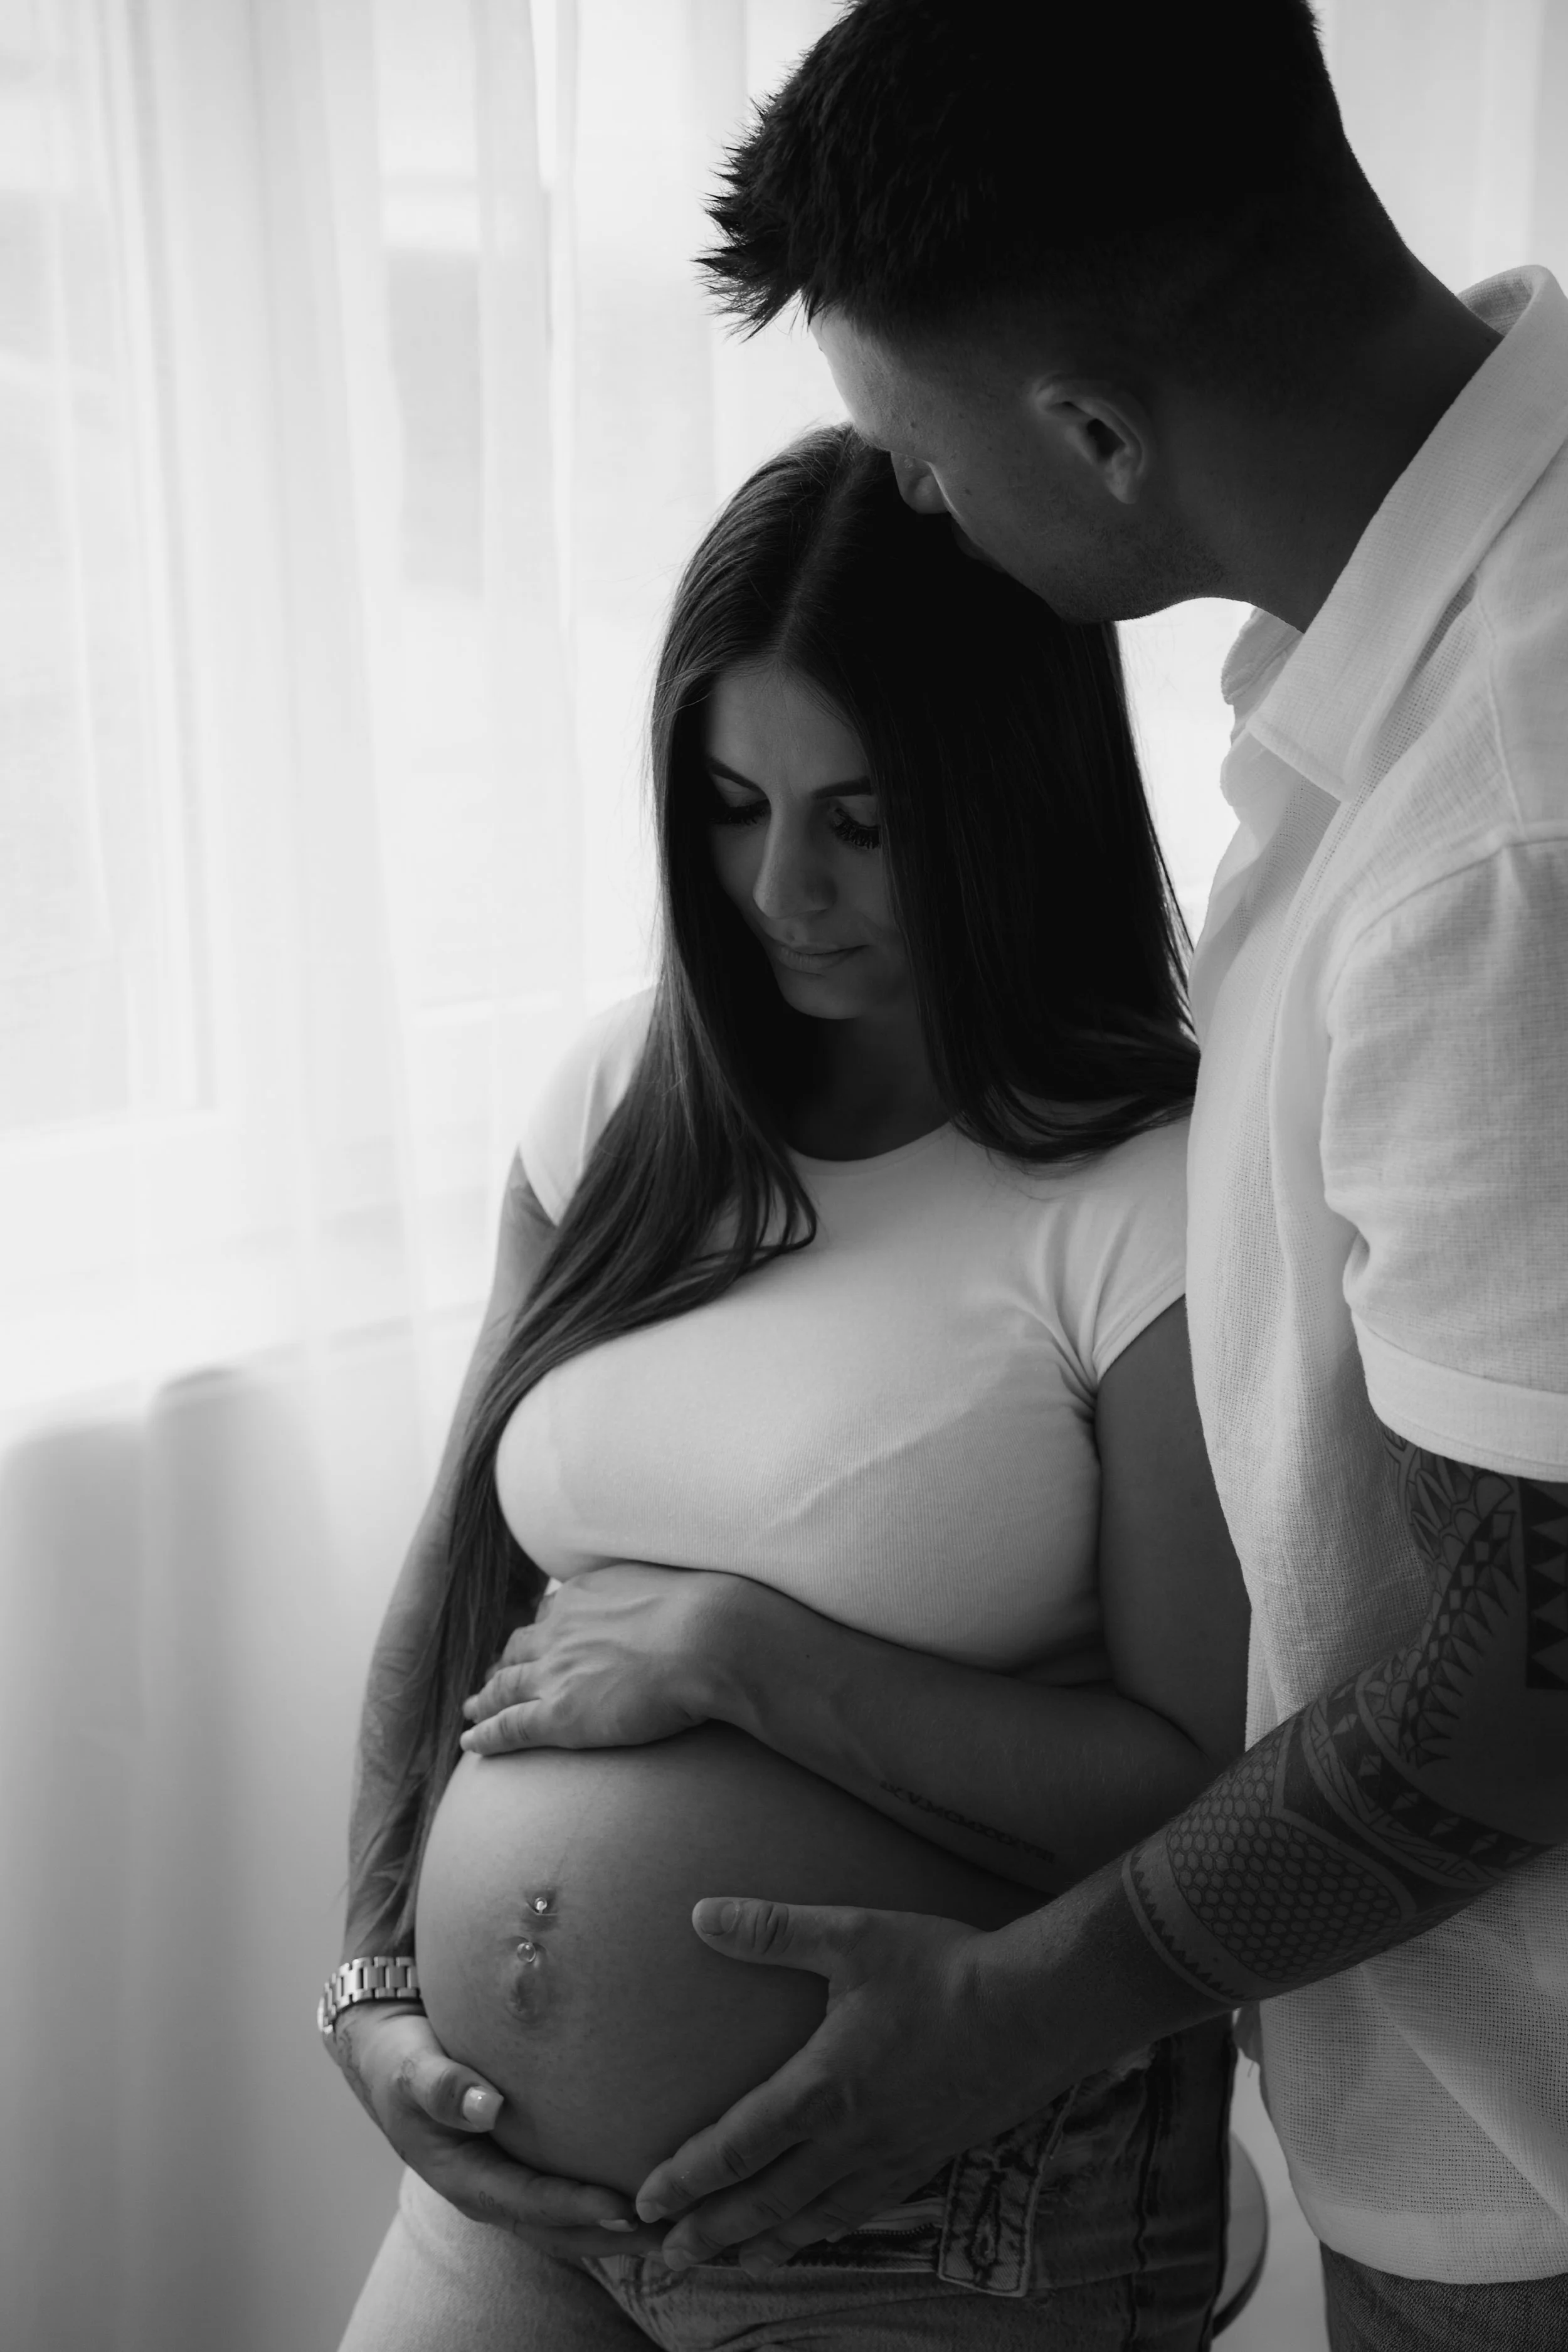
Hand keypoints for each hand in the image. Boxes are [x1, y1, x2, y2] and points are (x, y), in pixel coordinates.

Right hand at [329, 2004, 663, 2253]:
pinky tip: (652, 2192)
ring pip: (570, 2224)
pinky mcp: (525, 2169)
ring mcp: (509, 2186)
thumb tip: (486, 2107)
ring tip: (681, 2228)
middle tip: (677, 2236)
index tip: (625, 2206)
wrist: (390, 2059)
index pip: (528, 2202)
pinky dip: (609, 2205)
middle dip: (615, 2237)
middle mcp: (491, 2193)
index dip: (574, 2208)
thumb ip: (443, 2086)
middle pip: (559, 2230)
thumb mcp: (410, 2069)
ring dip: (622, 2231)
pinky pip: (570, 2197)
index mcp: (464, 2178)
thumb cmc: (402, 2060)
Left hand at [460, 1562, 746, 1754]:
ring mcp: (556, 1672)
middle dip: (505, 1663)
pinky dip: (485, 1734)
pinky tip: (471, 1742)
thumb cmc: (707, 1615)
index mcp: (586, 1595)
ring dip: (486, 1698)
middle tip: (494, 1678)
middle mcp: (561, 1629)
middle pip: (520, 1648)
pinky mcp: (559, 1714)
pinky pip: (510, 1726)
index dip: (540, 1632)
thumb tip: (668, 1600)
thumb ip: (651, 1593)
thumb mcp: (670, 1587)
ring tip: (473, 1709)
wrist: (708, 1639)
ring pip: (505, 1687)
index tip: (536, 1642)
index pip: (552, 1613)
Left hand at [632, 1899, 1064, 2273]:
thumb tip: (701, 1914)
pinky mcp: (928, 2158)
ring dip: (765, 2243)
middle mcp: (851, 2138)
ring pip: (815, 2217)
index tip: (645, 2200)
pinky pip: (865, 2209)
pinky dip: (827, 2229)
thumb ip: (773, 1929)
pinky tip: (818, 2231)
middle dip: (711, 2231)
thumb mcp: (853, 1935)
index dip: (686, 2178)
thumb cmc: (943, 1970)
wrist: (1037, 2011)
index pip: (736, 2146)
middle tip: (666, 2258)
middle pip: (766, 2201)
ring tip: (733, 2263)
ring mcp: (892, 2156)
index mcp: (823, 2088)